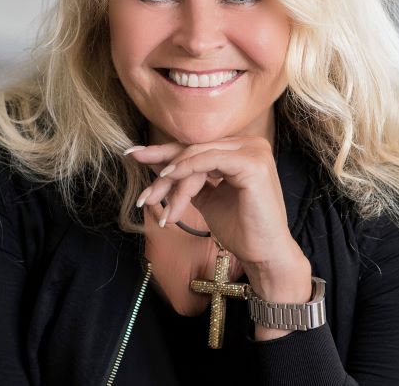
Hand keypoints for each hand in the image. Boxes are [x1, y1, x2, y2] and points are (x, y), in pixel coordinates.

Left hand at [126, 136, 298, 271]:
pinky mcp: (252, 163)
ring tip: (153, 200)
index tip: (134, 155)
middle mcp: (250, 144)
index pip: (197, 146)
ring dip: (171, 178)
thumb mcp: (207, 197)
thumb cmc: (241, 229)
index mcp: (241, 149)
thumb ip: (187, 179)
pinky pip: (208, 160)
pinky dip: (186, 170)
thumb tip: (157, 164)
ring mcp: (254, 151)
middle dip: (162, 168)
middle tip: (141, 188)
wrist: (264, 255)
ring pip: (198, 155)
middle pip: (194, 149)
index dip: (164, 151)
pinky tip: (168, 180)